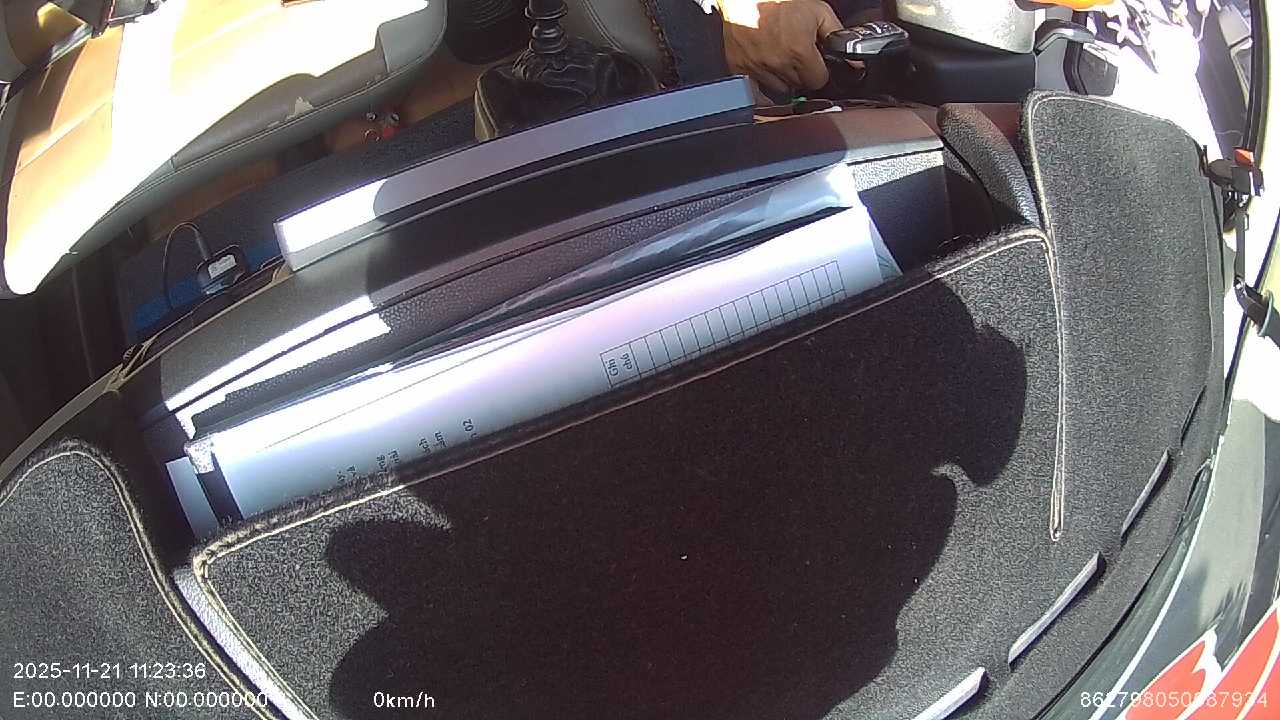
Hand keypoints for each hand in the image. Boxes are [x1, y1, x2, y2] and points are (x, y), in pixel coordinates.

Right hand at [717, 0, 842, 94]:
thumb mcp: (818, 11)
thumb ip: (837, 36)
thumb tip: (853, 60)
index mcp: (798, 51)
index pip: (818, 81)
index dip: (820, 71)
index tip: (816, 63)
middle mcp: (777, 63)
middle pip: (799, 86)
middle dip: (802, 73)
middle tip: (798, 54)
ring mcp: (756, 68)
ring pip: (778, 89)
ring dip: (783, 78)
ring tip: (782, 57)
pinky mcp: (739, 67)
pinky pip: (756, 86)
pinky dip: (763, 78)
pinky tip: (766, 62)